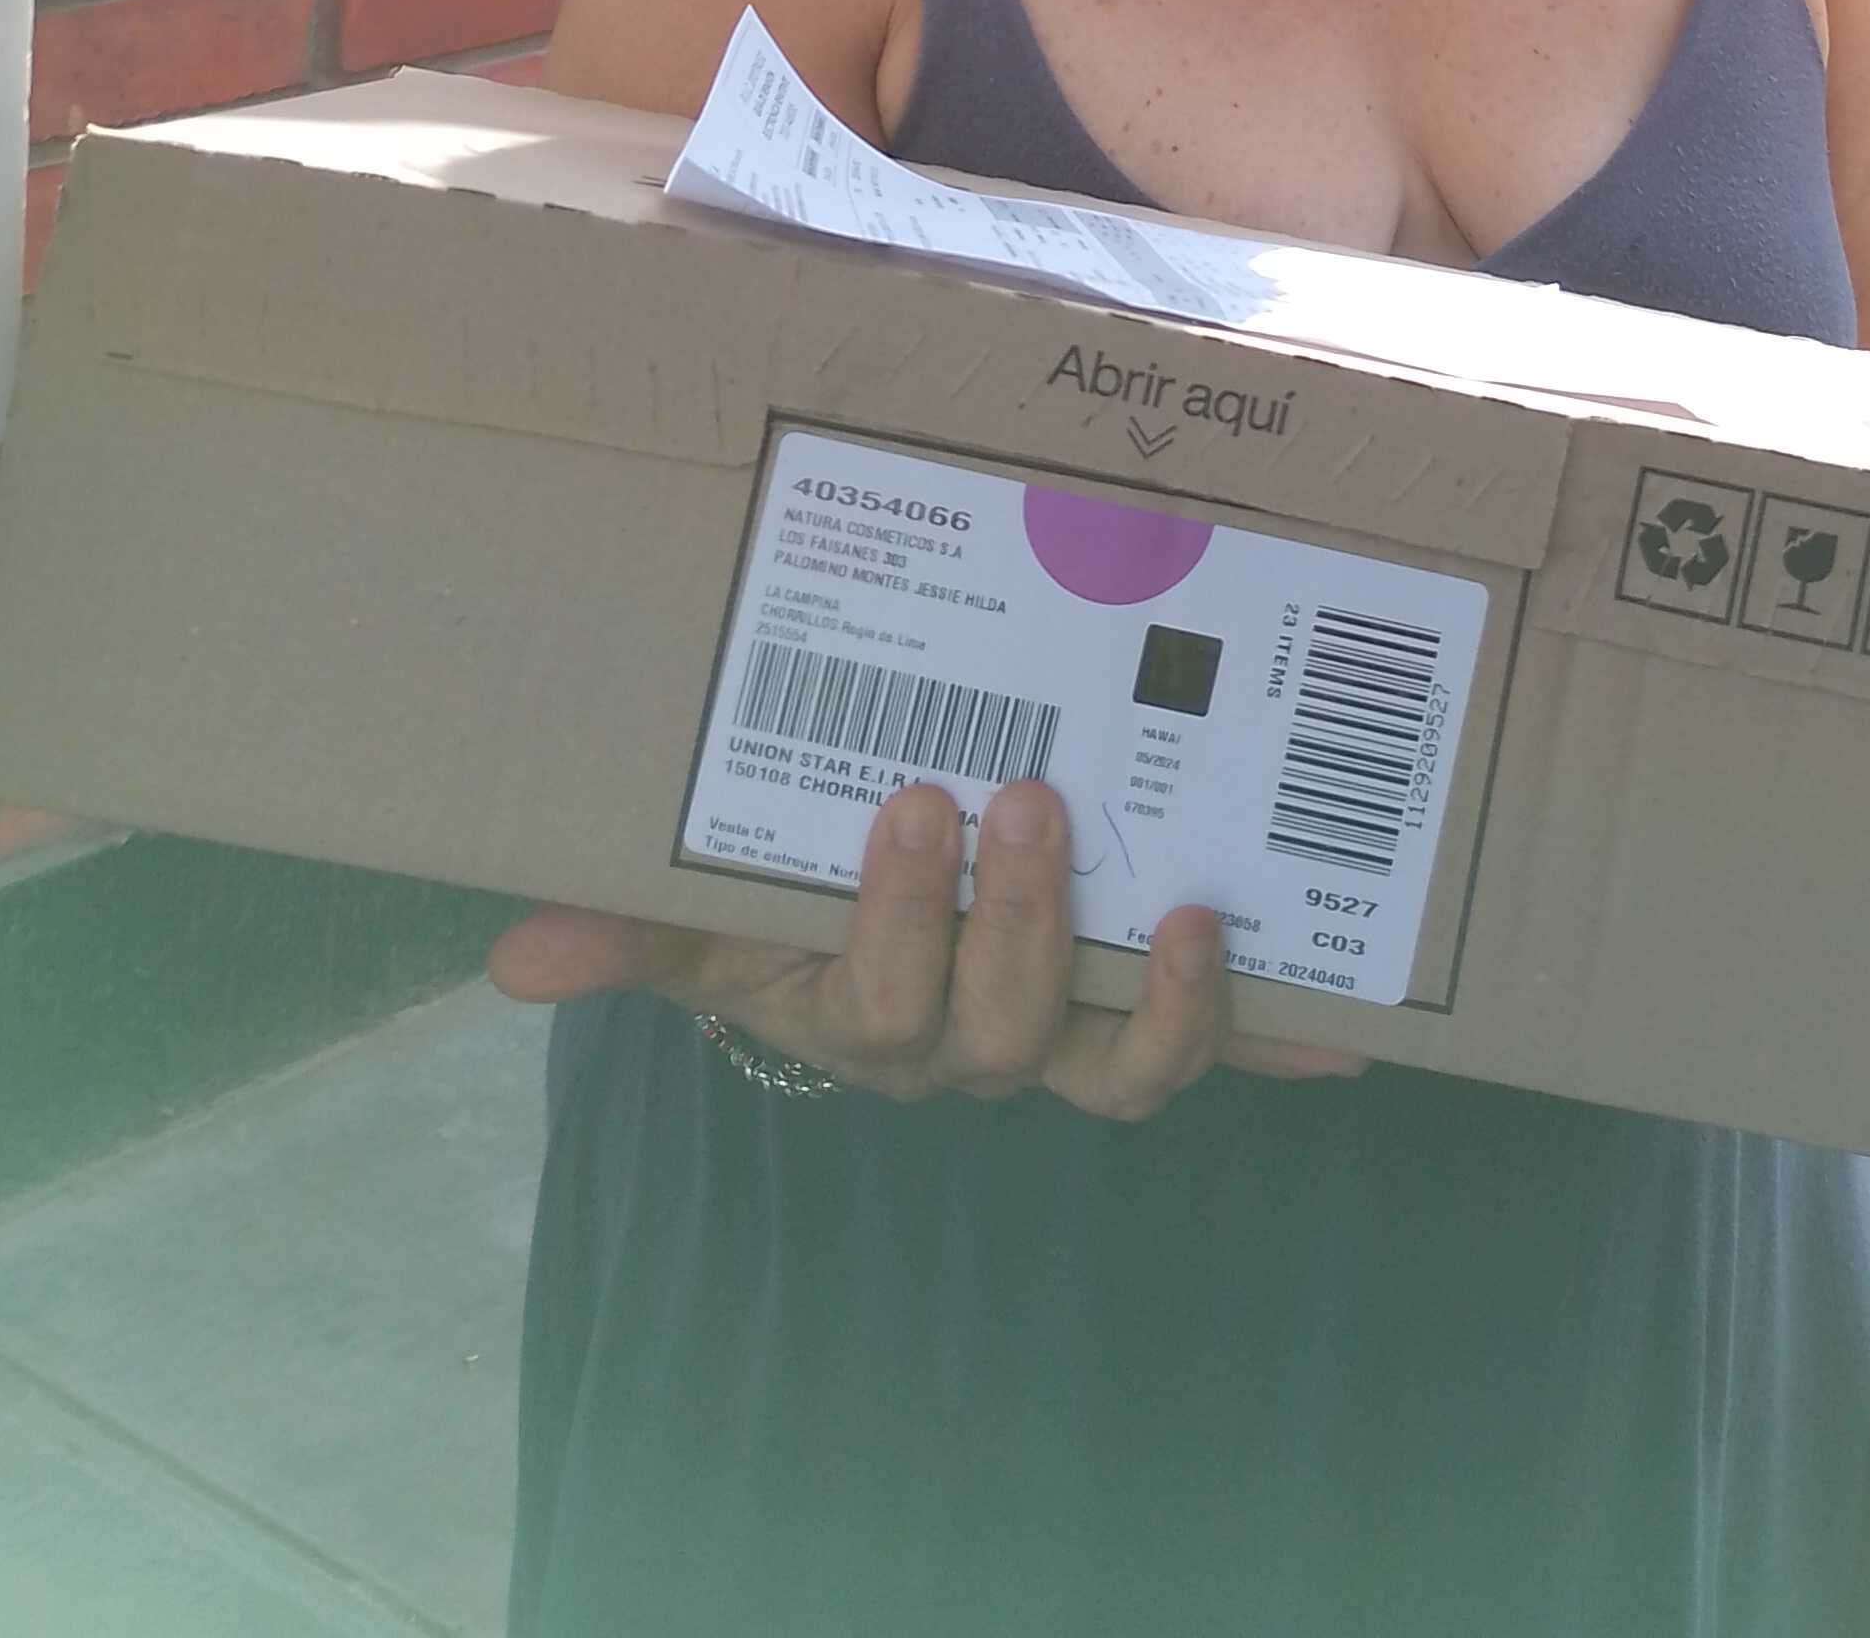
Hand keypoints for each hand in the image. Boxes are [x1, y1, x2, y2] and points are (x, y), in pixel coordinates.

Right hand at [488, 777, 1364, 1117]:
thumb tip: (515, 953)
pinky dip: (1285, 1045)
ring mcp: (1065, 1034)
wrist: (853, 919)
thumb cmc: (776, 904)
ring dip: (1164, 1007)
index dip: (905, 922)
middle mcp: (970, 1043)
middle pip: (1007, 1032)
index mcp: (861, 1012)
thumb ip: (623, 926)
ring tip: (1193, 913)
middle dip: (1024, 922)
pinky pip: (1225, 1052)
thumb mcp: (695, 908)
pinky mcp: (1148, 1014)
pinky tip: (1355, 1031)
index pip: (883, 1003)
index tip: (912, 799)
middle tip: (1034, 798)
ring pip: (1116, 1070)